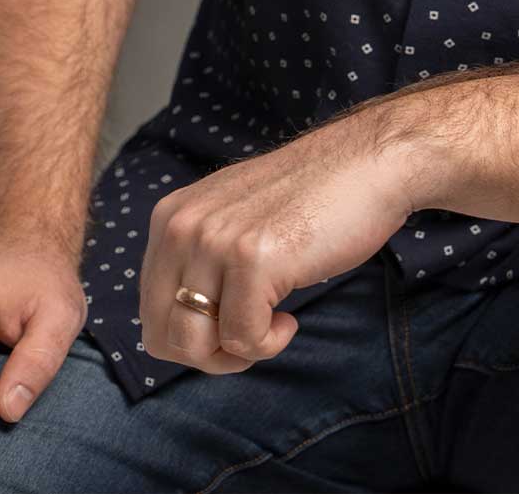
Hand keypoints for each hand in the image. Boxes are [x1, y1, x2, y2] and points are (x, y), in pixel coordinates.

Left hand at [139, 101, 419, 372]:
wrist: (368, 163)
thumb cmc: (311, 199)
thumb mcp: (232, 219)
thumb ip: (197, 260)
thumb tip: (175, 335)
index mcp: (170, 217)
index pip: (150, 313)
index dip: (192, 337)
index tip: (233, 324)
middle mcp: (182, 226)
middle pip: (163, 337)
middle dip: (209, 355)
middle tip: (253, 334)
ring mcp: (215, 241)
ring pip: (195, 346)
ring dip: (238, 353)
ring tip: (271, 323)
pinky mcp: (252, 259)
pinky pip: (243, 341)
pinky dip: (269, 343)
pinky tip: (291, 317)